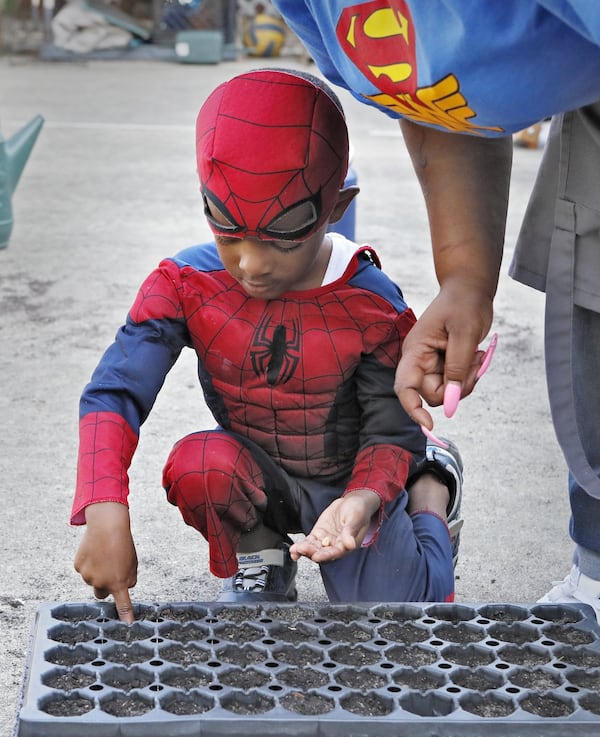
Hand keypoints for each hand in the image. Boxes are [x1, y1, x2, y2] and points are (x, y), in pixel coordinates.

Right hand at [74, 502, 137, 622]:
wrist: (107, 525)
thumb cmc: (122, 543)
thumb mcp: (133, 563)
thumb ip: (128, 579)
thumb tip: (123, 588)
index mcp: (118, 583)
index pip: (122, 604)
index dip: (124, 615)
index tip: (127, 625)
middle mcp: (100, 583)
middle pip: (102, 593)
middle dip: (105, 586)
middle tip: (110, 569)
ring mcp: (87, 575)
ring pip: (92, 579)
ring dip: (97, 571)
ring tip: (104, 553)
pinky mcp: (78, 566)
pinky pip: (84, 568)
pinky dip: (88, 562)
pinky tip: (95, 550)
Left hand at [289, 489, 379, 562]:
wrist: (353, 502)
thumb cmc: (359, 510)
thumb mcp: (356, 518)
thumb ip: (351, 531)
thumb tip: (351, 545)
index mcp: (347, 545)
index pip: (336, 553)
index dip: (326, 555)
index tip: (317, 556)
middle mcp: (336, 545)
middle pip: (322, 553)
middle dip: (312, 553)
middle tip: (303, 550)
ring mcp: (326, 540)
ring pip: (314, 549)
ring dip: (304, 551)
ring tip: (295, 550)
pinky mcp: (319, 533)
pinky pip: (310, 541)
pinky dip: (302, 546)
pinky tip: (295, 549)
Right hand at [394, 279, 492, 427]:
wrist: (469, 287)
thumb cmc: (464, 303)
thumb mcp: (464, 334)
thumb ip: (457, 369)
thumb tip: (450, 402)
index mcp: (415, 351)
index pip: (404, 388)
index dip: (412, 409)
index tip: (429, 425)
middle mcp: (419, 360)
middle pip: (432, 394)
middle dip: (456, 388)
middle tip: (475, 367)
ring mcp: (431, 362)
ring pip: (446, 391)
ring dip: (466, 380)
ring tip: (477, 356)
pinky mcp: (444, 363)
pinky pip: (455, 382)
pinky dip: (469, 375)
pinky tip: (475, 355)